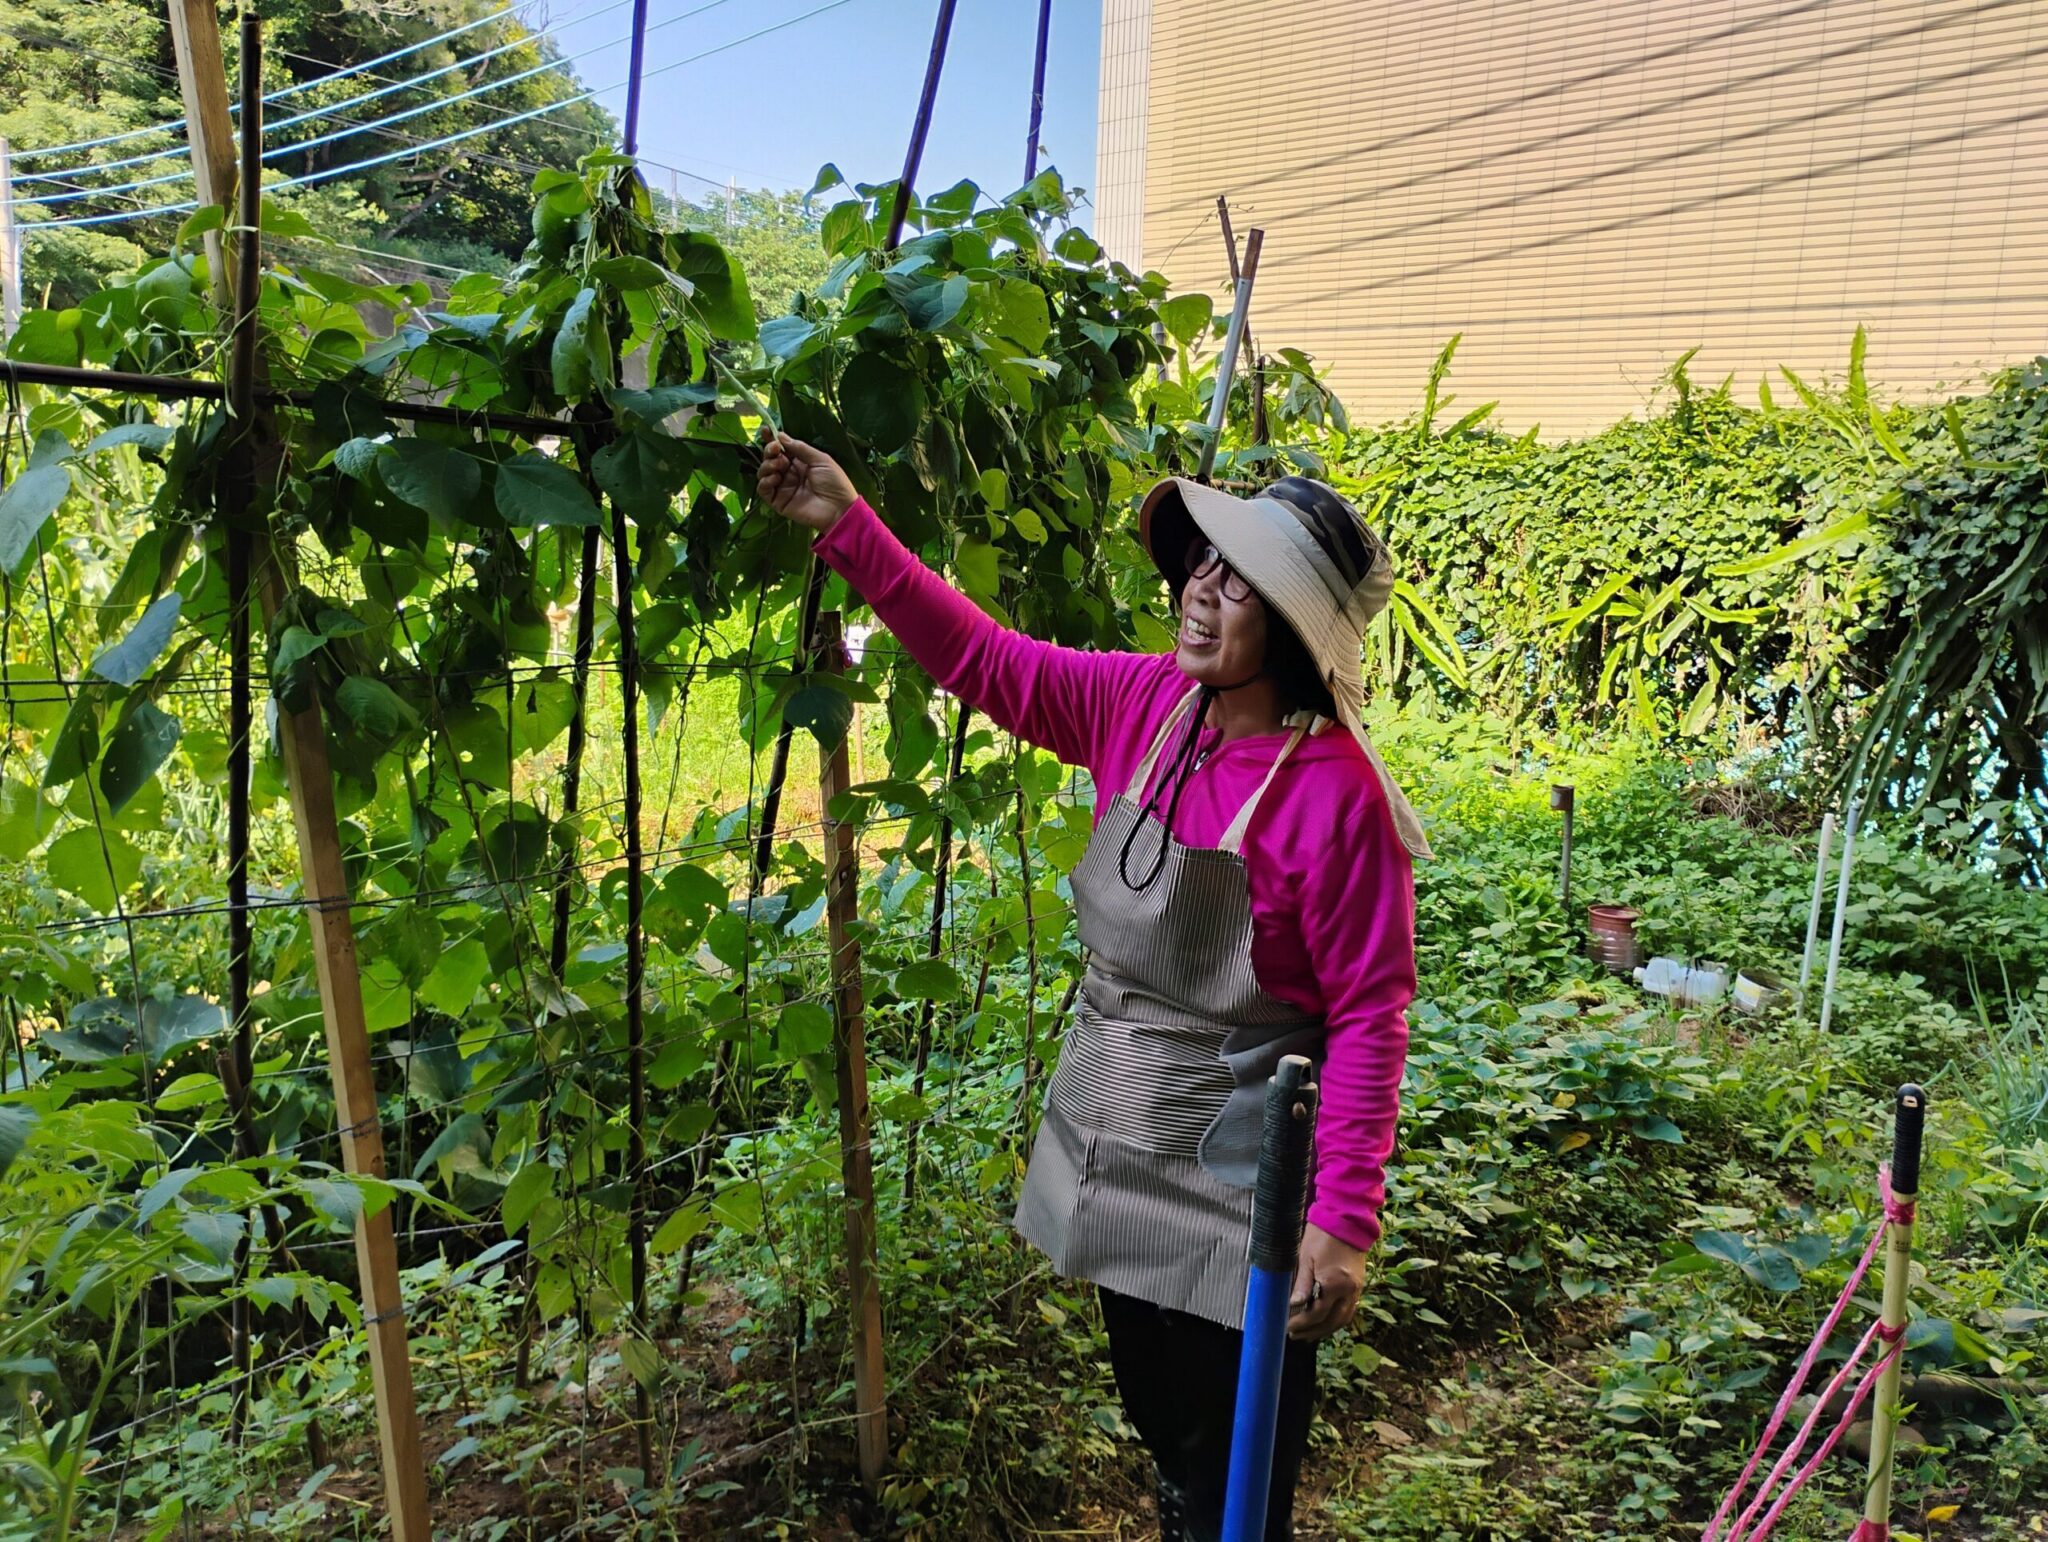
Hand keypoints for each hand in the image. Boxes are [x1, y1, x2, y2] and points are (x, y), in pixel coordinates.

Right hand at [755, 431, 856, 532]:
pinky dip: (765, 481)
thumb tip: (781, 436)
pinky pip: (763, 490)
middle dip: (769, 451)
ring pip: (764, 472)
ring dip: (767, 465)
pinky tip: (776, 478)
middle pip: (770, 459)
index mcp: (799, 462)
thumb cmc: (834, 482)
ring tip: (779, 464)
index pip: (781, 449)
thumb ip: (800, 448)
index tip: (766, 431)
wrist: (839, 508)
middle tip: (775, 449)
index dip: (772, 440)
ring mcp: (782, 487)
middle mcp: (789, 473)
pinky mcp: (778, 501)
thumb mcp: (820, 459)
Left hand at [1288, 1222, 1365, 1340]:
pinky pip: (1349, 1310)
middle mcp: (1349, 1290)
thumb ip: (1302, 1285)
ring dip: (1325, 1329)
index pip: (1317, 1313)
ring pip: (1343, 1319)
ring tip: (1308, 1334)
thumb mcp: (1306, 1258)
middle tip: (1295, 1335)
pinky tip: (1324, 1321)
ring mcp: (1357, 1289)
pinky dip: (1336, 1319)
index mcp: (1335, 1283)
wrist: (1346, 1218)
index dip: (1301, 1323)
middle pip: (1332, 1322)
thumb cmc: (1322, 1235)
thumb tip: (1294, 1305)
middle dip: (1313, 1331)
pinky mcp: (1359, 1285)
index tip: (1287, 1327)